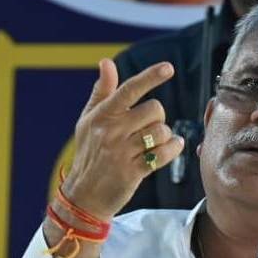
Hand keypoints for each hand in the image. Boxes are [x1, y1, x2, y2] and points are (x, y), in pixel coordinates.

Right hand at [62, 58, 183, 218]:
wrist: (84, 195)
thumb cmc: (89, 154)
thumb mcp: (88, 122)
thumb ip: (101, 92)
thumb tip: (106, 62)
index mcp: (102, 116)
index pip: (129, 90)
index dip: (150, 77)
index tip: (168, 68)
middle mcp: (111, 131)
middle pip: (154, 109)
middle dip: (158, 117)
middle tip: (150, 127)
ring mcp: (122, 152)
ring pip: (161, 131)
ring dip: (165, 136)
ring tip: (156, 141)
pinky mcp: (132, 172)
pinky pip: (163, 154)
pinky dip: (172, 149)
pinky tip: (171, 148)